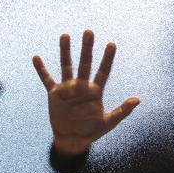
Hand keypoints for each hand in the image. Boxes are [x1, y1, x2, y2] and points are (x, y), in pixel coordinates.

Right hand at [32, 29, 139, 155]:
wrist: (72, 140)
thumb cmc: (91, 131)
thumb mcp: (108, 122)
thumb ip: (122, 111)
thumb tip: (137, 99)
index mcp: (95, 91)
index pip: (103, 71)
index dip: (107, 58)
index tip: (112, 44)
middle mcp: (81, 86)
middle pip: (85, 63)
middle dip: (87, 48)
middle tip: (89, 32)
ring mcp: (68, 88)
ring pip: (66, 66)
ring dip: (66, 51)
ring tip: (65, 36)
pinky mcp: (55, 94)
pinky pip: (47, 79)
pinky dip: (41, 70)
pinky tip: (36, 58)